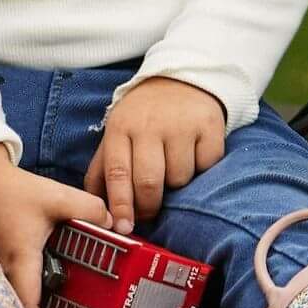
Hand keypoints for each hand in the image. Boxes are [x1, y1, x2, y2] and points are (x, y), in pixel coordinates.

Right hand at [0, 146, 112, 307]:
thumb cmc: (13, 190)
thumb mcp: (57, 197)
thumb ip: (90, 209)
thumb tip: (116, 224)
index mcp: (20, 262)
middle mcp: (4, 273)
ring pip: (17, 299)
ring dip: (38, 306)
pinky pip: (11, 285)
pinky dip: (29, 289)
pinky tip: (48, 283)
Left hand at [81, 76, 225, 231]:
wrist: (181, 78)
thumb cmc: (143, 118)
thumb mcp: (116, 135)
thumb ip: (103, 172)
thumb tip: (98, 212)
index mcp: (121, 128)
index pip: (118, 174)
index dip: (120, 206)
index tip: (123, 228)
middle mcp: (150, 125)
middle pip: (149, 182)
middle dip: (148, 206)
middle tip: (150, 212)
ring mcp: (182, 124)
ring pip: (180, 179)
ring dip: (177, 185)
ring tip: (172, 170)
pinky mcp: (210, 124)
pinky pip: (207, 165)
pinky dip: (202, 169)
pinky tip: (194, 156)